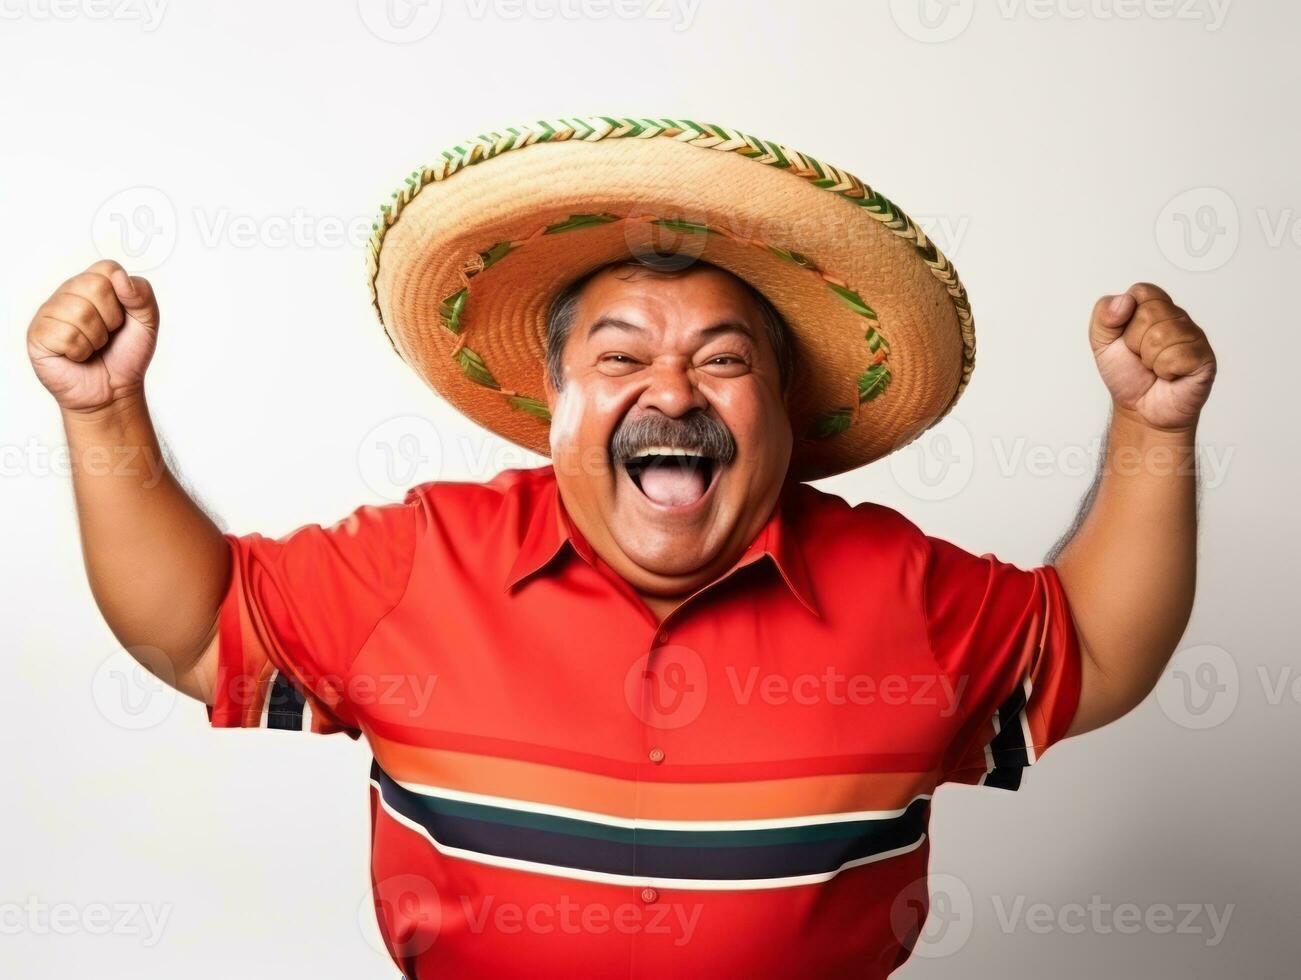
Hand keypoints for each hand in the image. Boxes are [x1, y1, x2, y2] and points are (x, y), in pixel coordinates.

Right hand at [27, 259, 159, 414]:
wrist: (114, 391)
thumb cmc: (125, 355)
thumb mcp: (147, 323)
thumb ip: (142, 295)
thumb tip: (121, 278)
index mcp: (92, 285)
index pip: (108, 268)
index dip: (123, 296)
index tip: (123, 317)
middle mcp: (68, 293)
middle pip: (94, 286)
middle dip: (111, 319)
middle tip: (107, 335)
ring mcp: (50, 313)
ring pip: (80, 312)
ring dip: (96, 338)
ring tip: (93, 347)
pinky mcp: (38, 334)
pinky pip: (65, 335)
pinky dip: (80, 351)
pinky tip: (77, 356)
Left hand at [1089, 282, 1215, 430]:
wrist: (1140, 410)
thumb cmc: (1127, 375)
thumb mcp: (1101, 343)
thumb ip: (1103, 315)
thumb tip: (1124, 300)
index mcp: (1154, 308)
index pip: (1142, 291)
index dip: (1126, 318)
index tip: (1126, 338)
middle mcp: (1177, 318)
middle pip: (1150, 312)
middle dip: (1135, 341)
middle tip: (1140, 357)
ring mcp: (1193, 336)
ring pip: (1162, 334)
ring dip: (1149, 358)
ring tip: (1154, 368)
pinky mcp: (1204, 357)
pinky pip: (1177, 356)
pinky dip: (1165, 371)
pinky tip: (1169, 376)